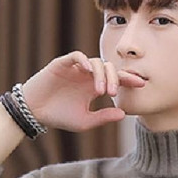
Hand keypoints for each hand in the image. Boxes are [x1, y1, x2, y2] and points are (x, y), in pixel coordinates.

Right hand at [20, 51, 145, 132]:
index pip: (116, 79)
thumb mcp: (85, 121)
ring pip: (95, 62)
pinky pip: (76, 56)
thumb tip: (124, 114)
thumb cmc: (59, 117)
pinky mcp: (62, 64)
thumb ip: (103, 118)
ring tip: (101, 91)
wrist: (35, 112)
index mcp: (94, 87)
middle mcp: (87, 75)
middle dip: (115, 79)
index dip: (129, 80)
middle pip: (109, 68)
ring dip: (101, 75)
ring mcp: (76, 68)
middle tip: (114, 93)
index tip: (142, 84)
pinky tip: (87, 70)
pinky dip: (83, 60)